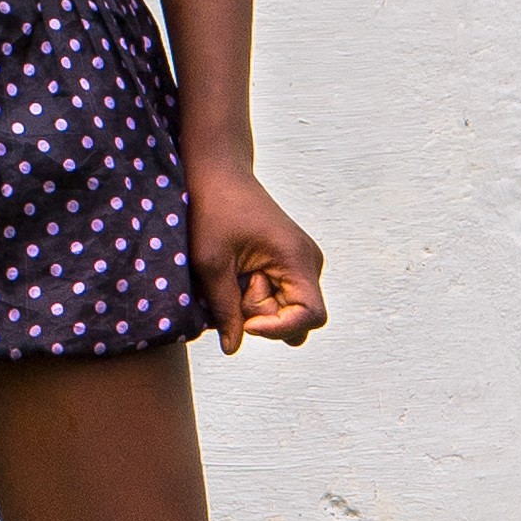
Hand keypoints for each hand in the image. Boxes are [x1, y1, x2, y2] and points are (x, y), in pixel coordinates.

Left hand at [187, 155, 325, 351]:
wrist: (217, 172)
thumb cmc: (212, 209)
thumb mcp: (210, 261)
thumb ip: (224, 308)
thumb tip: (232, 348)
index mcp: (297, 259)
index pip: (310, 316)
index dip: (279, 328)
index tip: (246, 323)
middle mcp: (308, 263)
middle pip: (296, 319)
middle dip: (263, 316)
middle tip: (233, 285)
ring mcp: (300, 263)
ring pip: (284, 309)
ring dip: (256, 305)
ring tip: (232, 275)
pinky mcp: (288, 263)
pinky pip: (277, 295)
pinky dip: (255, 293)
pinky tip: (235, 272)